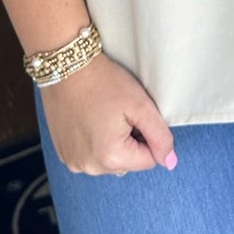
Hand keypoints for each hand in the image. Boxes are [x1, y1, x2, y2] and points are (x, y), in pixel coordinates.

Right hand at [40, 52, 177, 175]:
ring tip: (102, 115)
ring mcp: (73, 162)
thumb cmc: (103, 82)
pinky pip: (91, 156)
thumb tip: (170, 162)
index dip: (146, 135)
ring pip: (109, 161)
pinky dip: (95, 142)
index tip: (132, 115)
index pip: (148, 160)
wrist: (66, 66)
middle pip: (128, 162)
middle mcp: (89, 167)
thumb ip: (160, 137)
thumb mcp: (141, 106)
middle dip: (129, 141)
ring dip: (112, 143)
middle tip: (117, 113)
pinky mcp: (64, 154)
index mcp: (110, 157)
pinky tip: (89, 120)